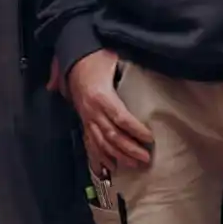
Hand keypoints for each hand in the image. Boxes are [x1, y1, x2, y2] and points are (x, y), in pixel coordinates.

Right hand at [70, 49, 154, 177]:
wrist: (72, 58)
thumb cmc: (94, 58)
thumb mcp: (112, 59)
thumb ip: (128, 68)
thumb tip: (150, 72)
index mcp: (101, 96)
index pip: (120, 117)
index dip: (135, 130)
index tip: (149, 138)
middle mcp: (92, 111)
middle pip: (112, 135)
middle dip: (129, 149)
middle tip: (145, 158)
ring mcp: (86, 118)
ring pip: (102, 143)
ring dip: (118, 156)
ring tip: (134, 164)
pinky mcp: (84, 120)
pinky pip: (91, 142)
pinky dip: (100, 156)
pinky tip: (111, 165)